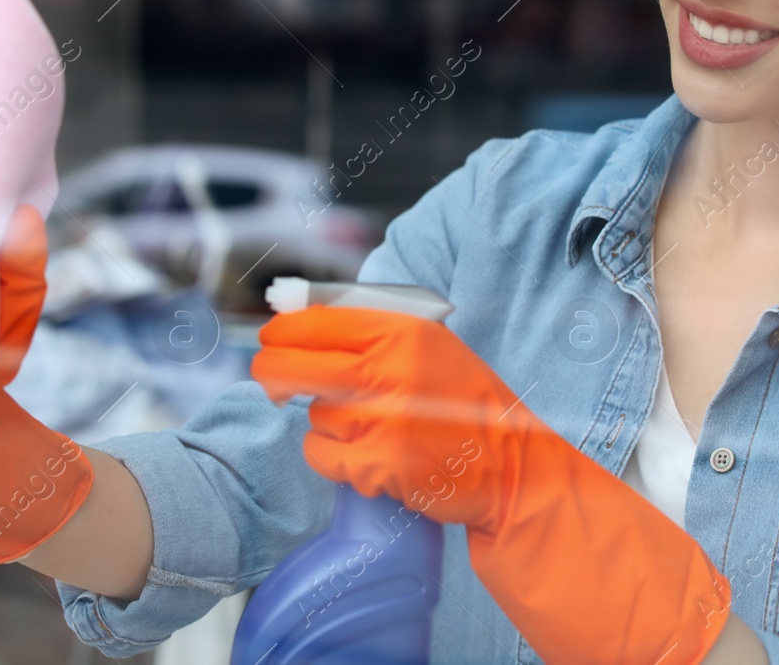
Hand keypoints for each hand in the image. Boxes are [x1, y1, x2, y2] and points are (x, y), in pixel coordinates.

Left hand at [253, 305, 526, 531]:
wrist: (506, 465)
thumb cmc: (462, 400)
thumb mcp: (428, 343)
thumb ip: (371, 327)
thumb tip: (296, 313)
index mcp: (400, 331)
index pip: (315, 321)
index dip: (282, 330)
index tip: (271, 338)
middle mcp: (388, 370)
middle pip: (294, 366)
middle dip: (271, 371)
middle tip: (272, 379)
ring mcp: (380, 421)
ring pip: (314, 414)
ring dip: (328, 421)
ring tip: (372, 427)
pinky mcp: (376, 465)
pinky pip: (321, 454)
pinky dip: (333, 457)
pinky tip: (369, 454)